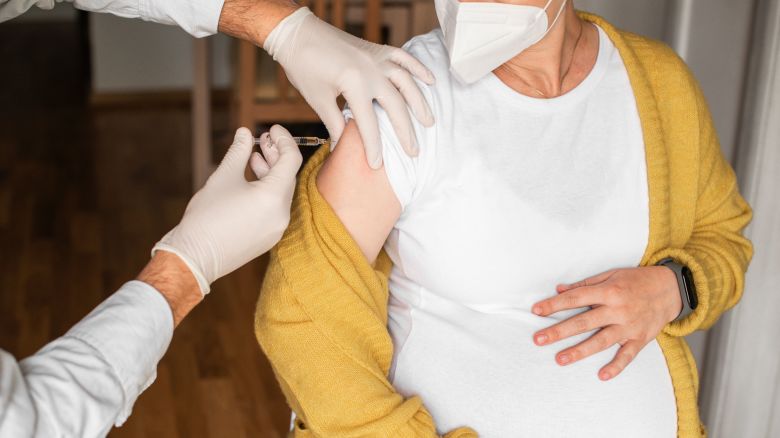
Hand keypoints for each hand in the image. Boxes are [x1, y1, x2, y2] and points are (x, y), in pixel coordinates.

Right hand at [153, 125, 301, 294]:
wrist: (195, 257)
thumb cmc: (206, 216)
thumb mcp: (223, 177)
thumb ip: (239, 152)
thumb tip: (245, 133)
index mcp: (273, 197)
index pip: (291, 160)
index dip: (284, 140)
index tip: (272, 129)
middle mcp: (282, 214)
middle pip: (288, 176)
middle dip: (276, 155)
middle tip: (262, 141)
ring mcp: (277, 228)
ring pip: (281, 193)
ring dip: (271, 173)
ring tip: (254, 158)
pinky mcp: (270, 237)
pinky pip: (275, 208)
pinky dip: (268, 192)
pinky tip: (252, 182)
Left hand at [263, 7, 434, 168]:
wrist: (297, 32)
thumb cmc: (303, 66)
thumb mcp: (318, 99)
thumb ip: (334, 123)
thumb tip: (341, 147)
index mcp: (354, 84)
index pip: (369, 123)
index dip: (374, 146)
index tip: (377, 164)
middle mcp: (371, 70)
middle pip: (395, 106)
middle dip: (405, 131)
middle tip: (414, 151)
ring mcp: (377, 57)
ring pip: (406, 82)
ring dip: (419, 103)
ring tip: (428, 122)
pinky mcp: (377, 49)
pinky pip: (404, 57)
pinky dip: (418, 68)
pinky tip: (430, 81)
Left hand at [531, 267, 681, 380]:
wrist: (671, 289)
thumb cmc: (636, 280)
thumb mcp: (611, 275)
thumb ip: (585, 284)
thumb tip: (560, 289)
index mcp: (609, 291)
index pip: (576, 298)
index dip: (555, 305)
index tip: (537, 311)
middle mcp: (618, 310)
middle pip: (584, 322)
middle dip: (559, 331)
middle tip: (539, 339)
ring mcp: (629, 326)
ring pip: (601, 341)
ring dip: (579, 351)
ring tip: (560, 359)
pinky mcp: (640, 339)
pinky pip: (627, 356)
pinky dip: (616, 367)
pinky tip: (602, 375)